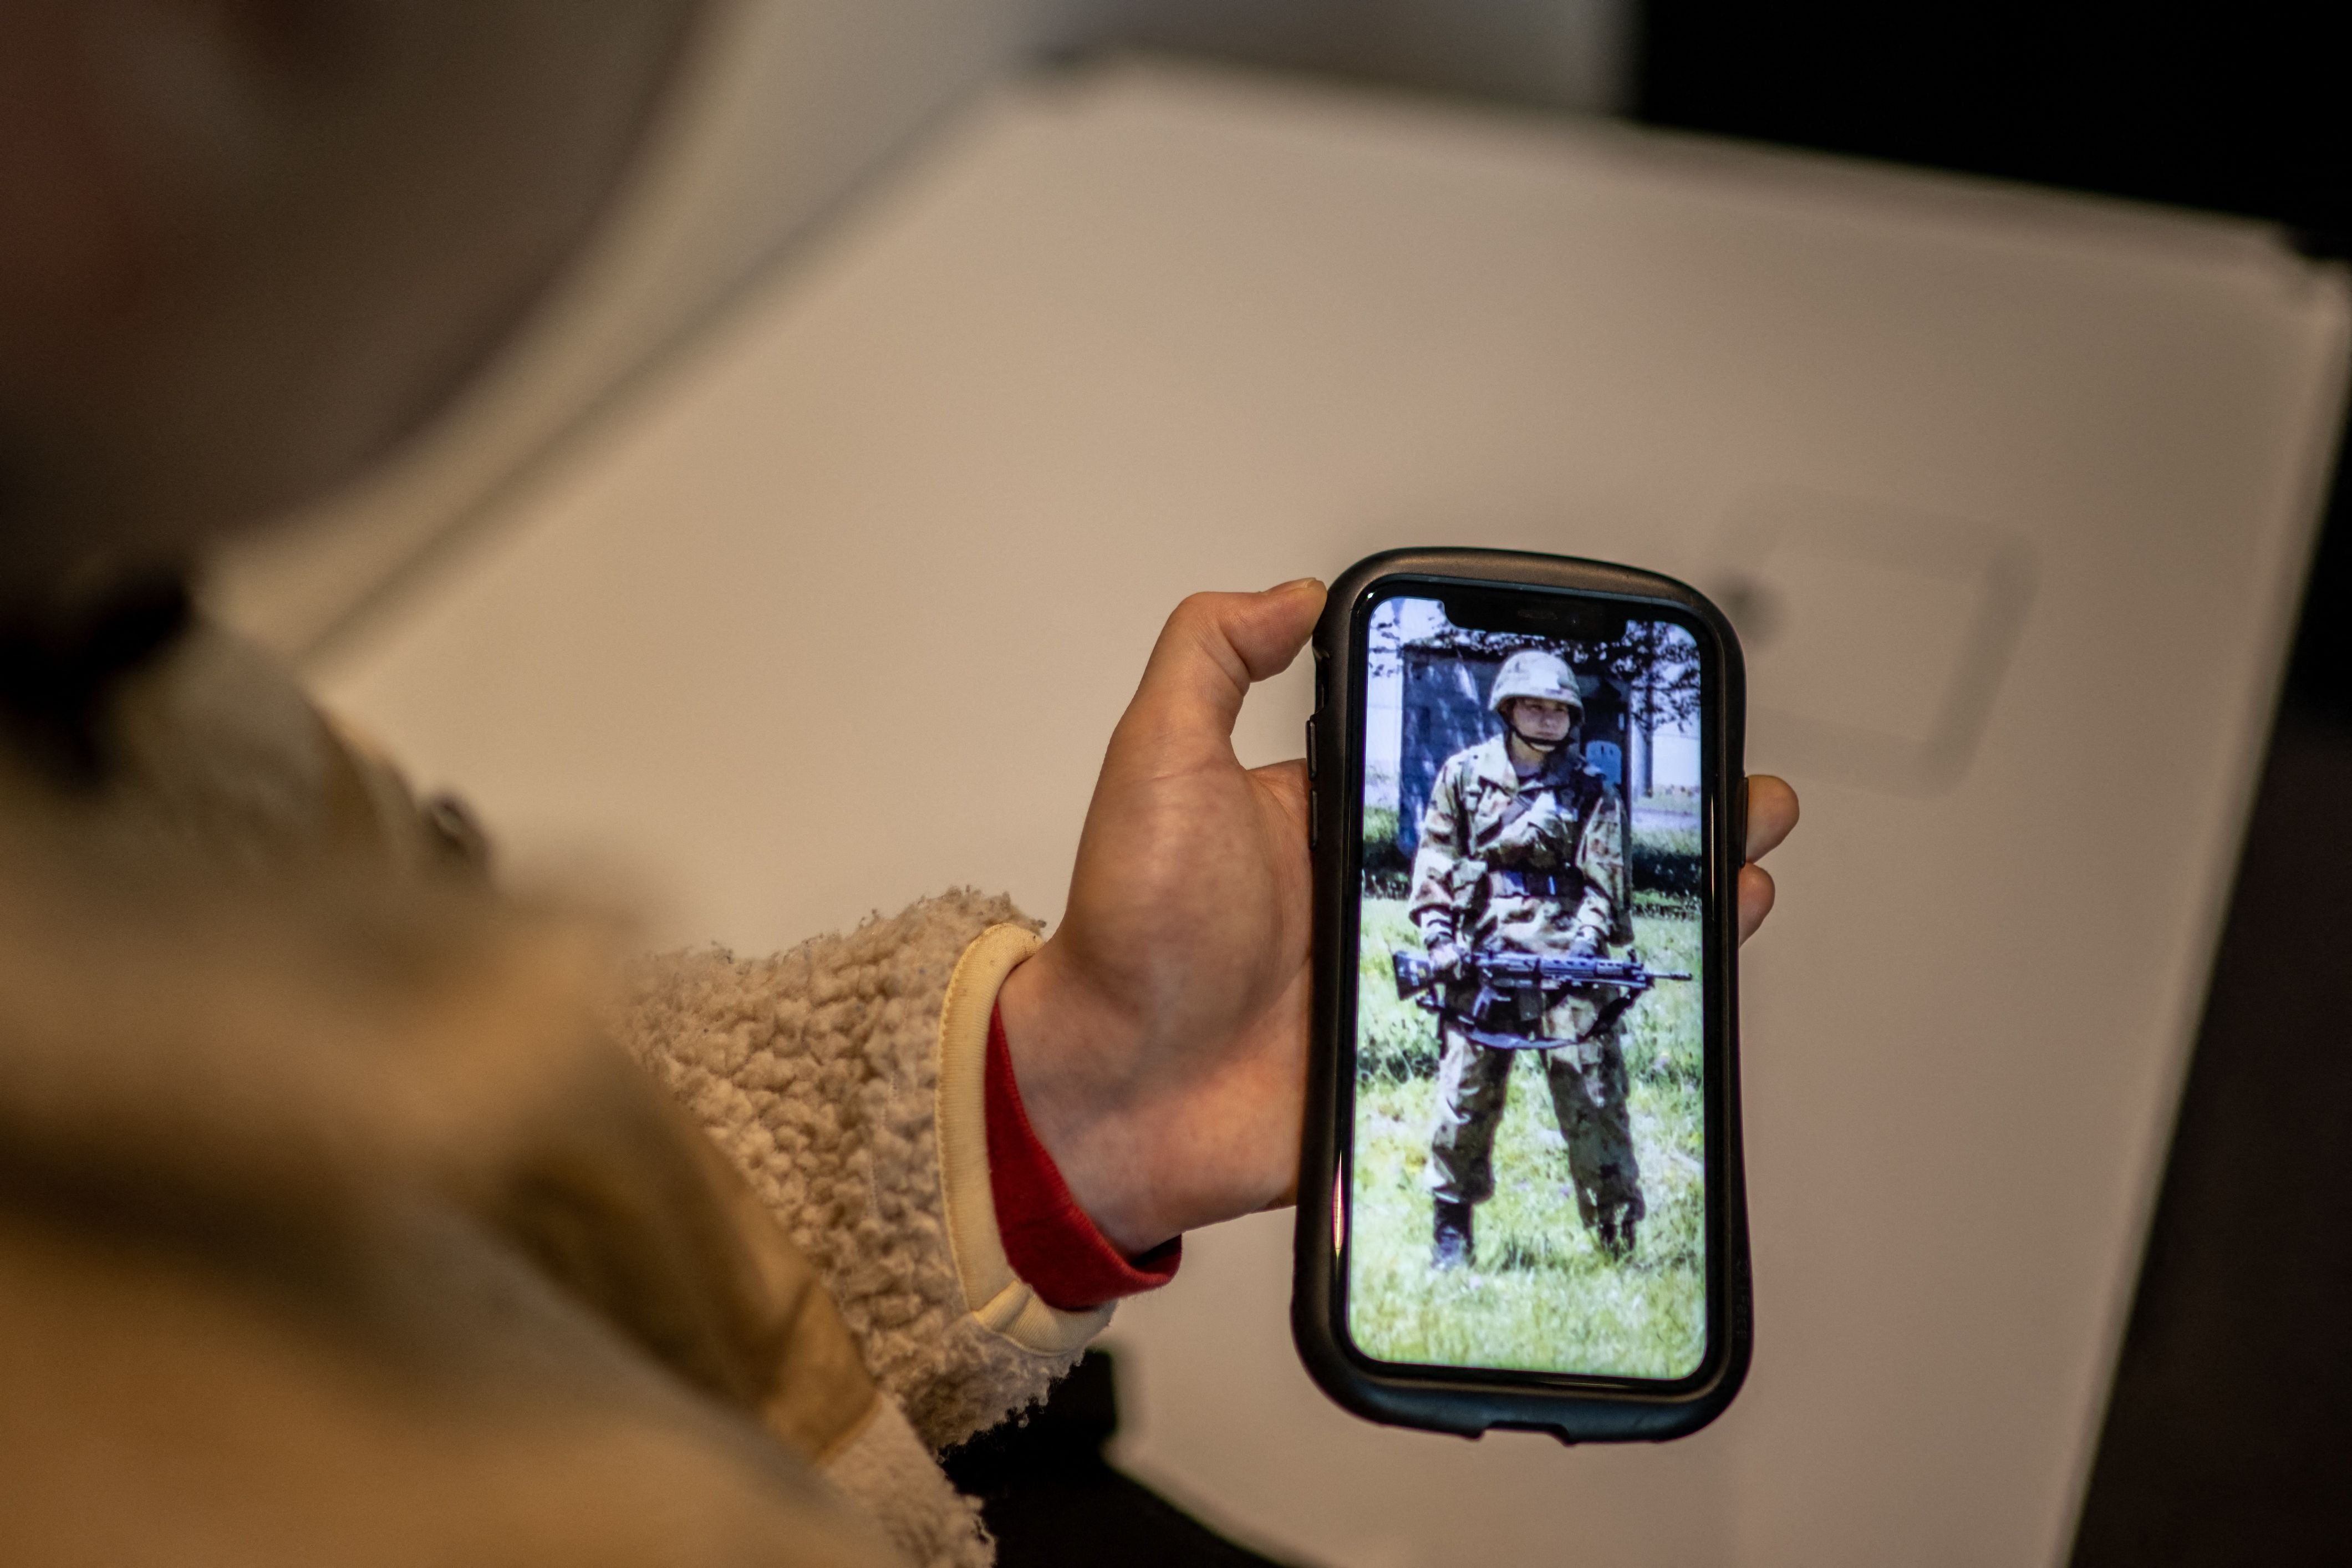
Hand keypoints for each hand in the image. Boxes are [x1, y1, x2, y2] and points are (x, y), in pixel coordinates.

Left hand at [999, 582, 1802, 1252]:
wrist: (1112, 1095)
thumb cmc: (1126, 933)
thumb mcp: (1157, 761)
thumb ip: (1210, 660)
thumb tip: (1287, 591)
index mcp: (1339, 820)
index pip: (1474, 766)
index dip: (1558, 743)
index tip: (1630, 714)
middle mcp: (1390, 895)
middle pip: (1547, 847)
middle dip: (1648, 817)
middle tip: (1733, 791)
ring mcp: (1419, 979)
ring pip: (1568, 931)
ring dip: (1664, 900)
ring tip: (1743, 866)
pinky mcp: (1427, 1056)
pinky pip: (1543, 1024)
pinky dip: (1620, 999)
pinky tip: (1692, 971)